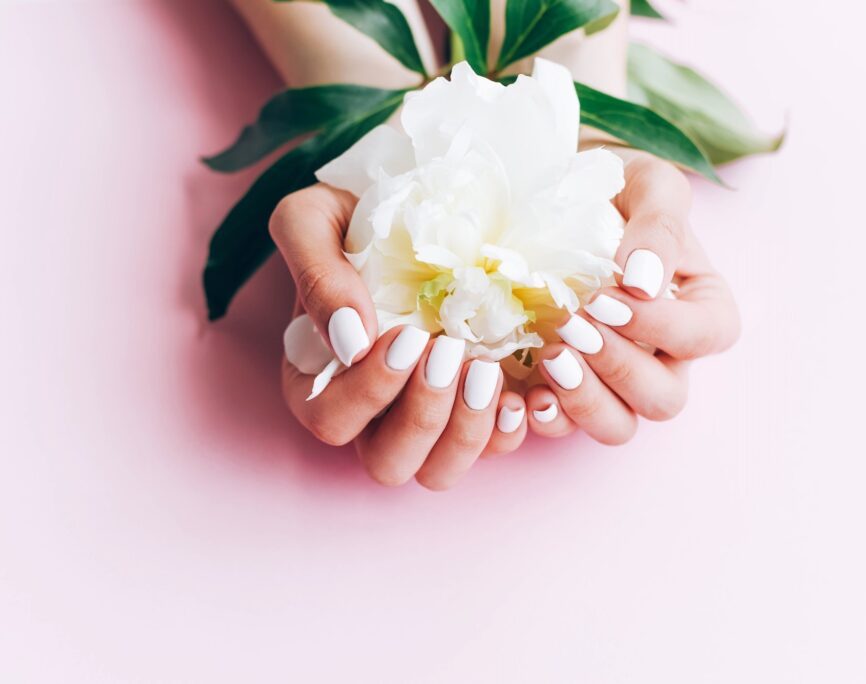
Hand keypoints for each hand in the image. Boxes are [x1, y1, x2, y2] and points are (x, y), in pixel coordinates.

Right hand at [271, 184, 526, 488]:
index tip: (407, 335)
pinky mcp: (479, 406)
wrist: (424, 196)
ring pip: (440, 471)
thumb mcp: (316, 220)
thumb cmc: (358, 211)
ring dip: (467, 432)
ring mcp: (430, 414)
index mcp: (322, 377)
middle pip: (388, 463)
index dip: (367, 392)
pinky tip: (521, 389)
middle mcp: (373, 411)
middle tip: (450, 354)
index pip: (329, 420)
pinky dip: (509, 428)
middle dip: (422, 417)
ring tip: (486, 370)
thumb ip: (315, 274)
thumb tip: (349, 341)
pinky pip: (495, 447)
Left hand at [522, 150, 740, 443]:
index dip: (664, 327)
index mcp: (700, 308)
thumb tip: (646, 282)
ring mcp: (613, 380)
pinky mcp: (564, 390)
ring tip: (552, 358)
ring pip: (619, 426)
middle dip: (620, 368)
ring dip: (586, 402)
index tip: (612, 297)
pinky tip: (525, 394)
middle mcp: (664, 356)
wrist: (549, 194)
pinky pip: (565, 427)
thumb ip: (660, 225)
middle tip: (574, 327)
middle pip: (664, 398)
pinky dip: (546, 417)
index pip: (707, 337)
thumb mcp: (647, 184)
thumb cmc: (611, 186)